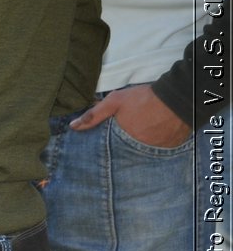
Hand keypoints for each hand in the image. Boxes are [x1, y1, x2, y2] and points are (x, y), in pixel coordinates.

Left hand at [70, 84, 191, 146]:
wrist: (178, 97)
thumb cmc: (144, 99)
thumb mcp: (115, 102)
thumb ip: (94, 115)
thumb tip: (73, 126)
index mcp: (123, 140)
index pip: (108, 150)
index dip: (104, 148)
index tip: (99, 147)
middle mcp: (138, 149)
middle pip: (124, 153)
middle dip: (120, 149)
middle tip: (122, 140)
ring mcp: (155, 151)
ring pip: (141, 153)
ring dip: (137, 147)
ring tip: (137, 137)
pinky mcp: (169, 149)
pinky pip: (157, 151)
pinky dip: (153, 146)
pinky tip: (151, 138)